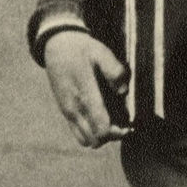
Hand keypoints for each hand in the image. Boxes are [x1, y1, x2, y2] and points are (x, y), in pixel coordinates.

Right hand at [43, 31, 129, 147]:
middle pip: (95, 140)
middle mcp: (74, 109)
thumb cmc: (82, 49)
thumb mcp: (101, 52)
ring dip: (101, 135)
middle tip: (124, 122)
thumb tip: (123, 92)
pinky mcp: (65, 112)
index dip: (118, 132)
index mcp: (85, 95)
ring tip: (113, 120)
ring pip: (86, 140)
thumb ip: (114, 71)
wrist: (57, 46)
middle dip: (112, 135)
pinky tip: (101, 116)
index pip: (101, 129)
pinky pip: (78, 133)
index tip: (129, 124)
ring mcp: (68, 113)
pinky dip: (91, 132)